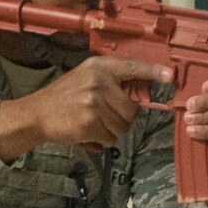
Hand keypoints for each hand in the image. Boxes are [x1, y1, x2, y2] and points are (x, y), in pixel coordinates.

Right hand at [0, 57, 170, 161]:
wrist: (36, 113)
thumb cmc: (64, 98)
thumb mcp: (86, 78)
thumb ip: (111, 82)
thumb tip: (142, 93)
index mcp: (99, 67)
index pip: (133, 67)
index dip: (154, 72)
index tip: (170, 76)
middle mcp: (99, 81)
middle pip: (132, 108)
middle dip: (122, 118)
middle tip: (102, 116)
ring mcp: (94, 101)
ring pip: (123, 125)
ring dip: (111, 131)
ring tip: (92, 122)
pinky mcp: (90, 121)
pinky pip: (111, 138)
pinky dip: (102, 140)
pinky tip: (87, 132)